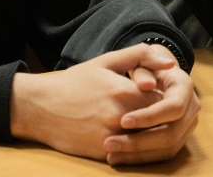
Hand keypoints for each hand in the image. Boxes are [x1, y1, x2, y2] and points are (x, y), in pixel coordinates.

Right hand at [10, 43, 199, 164]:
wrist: (41, 109)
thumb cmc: (74, 82)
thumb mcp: (106, 61)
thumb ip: (140, 56)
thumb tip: (170, 61)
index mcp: (123, 93)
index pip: (166, 100)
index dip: (171, 98)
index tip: (168, 93)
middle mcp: (120, 118)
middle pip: (162, 124)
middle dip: (168, 118)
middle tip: (166, 112)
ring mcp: (113, 139)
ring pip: (151, 143)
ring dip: (159, 135)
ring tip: (156, 125)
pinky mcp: (105, 154)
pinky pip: (135, 157)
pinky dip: (143, 149)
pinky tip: (142, 139)